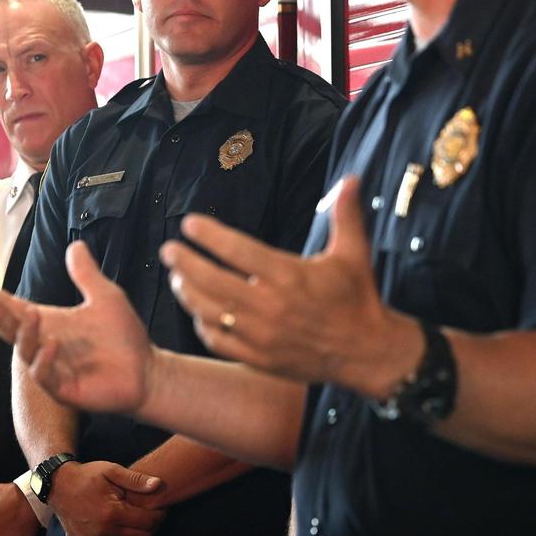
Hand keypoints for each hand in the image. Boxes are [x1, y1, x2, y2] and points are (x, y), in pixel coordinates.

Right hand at [0, 244, 154, 413]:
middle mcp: (45, 344)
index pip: (16, 309)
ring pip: (25, 352)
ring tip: (30, 315)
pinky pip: (44, 376)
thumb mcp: (105, 298)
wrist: (148, 370)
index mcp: (51, 323)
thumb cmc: (124, 337)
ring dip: (25, 334)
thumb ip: (86, 274)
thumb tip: (75, 244)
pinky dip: (44, 361)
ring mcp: (52, 368)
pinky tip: (52, 345)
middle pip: (12, 329)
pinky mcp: (63, 389)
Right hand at [48, 460, 164, 535]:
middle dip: (152, 528)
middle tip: (153, 518)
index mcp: (112, 512)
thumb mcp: (112, 471)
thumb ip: (136, 479)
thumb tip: (158, 484)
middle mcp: (103, 531)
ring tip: (142, 527)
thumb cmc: (87, 476)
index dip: (159, 516)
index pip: (147, 522)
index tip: (161, 509)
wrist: (59, 486)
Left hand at [160, 177, 415, 394]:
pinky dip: (203, 324)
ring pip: (210, 312)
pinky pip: (219, 341)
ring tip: (177, 277)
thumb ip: (345, 214)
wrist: (366, 351)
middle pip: (213, 281)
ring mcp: (262, 335)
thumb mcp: (354, 252)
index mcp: (290, 275)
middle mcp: (271, 305)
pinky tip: (198, 311)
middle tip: (169, 249)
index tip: (189, 223)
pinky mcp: (260, 358)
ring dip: (188, 292)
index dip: (210, 235)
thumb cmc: (357, 297)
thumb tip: (350, 177)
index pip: (239, 250)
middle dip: (185, 263)